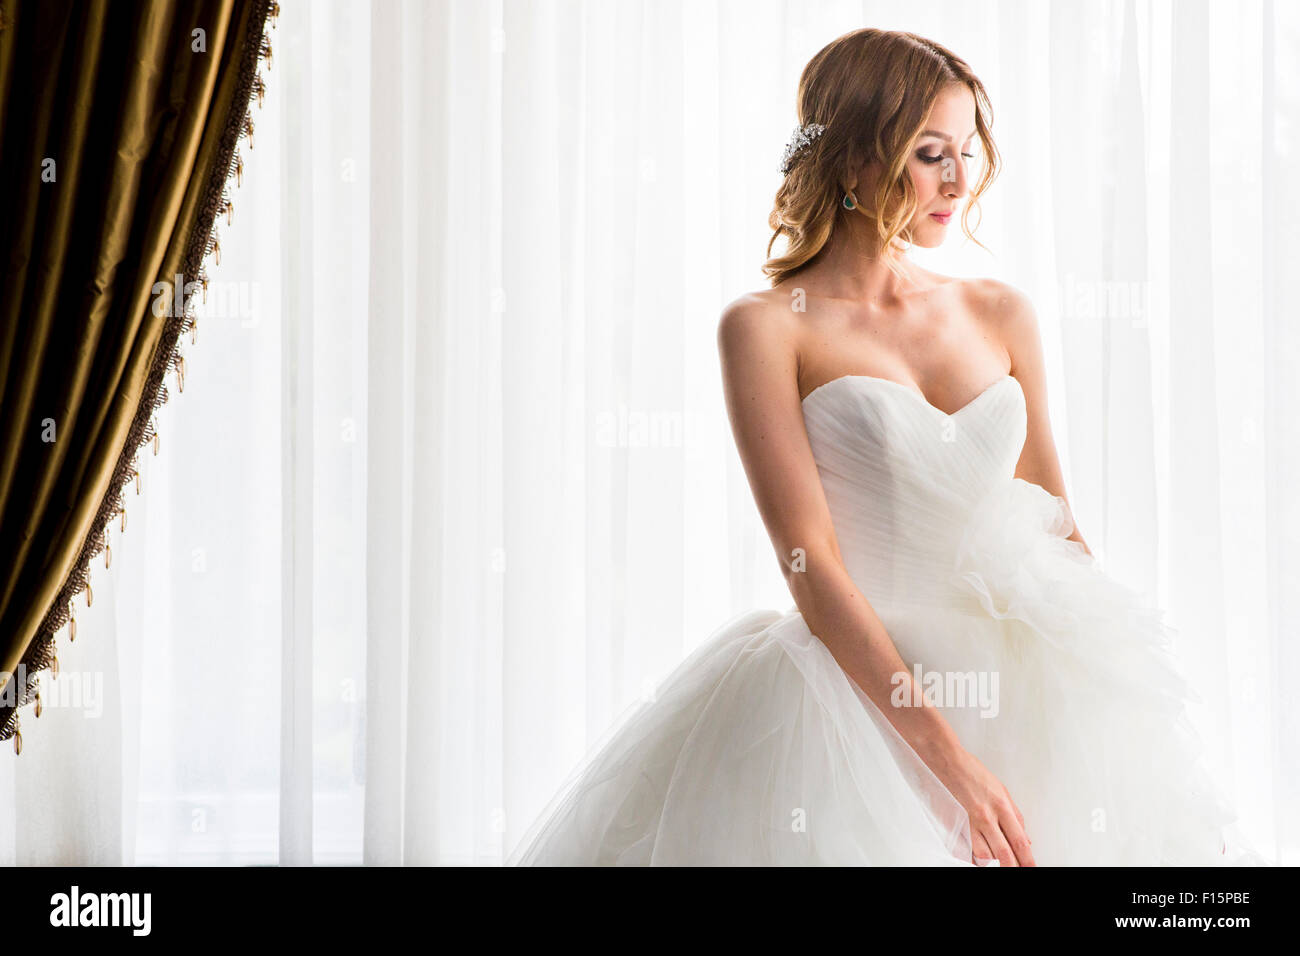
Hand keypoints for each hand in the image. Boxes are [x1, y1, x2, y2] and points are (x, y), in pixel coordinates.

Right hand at [930, 747, 1035, 866]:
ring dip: (994, 863)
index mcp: (1002, 806)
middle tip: (1019, 870)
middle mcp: (987, 816)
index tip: (1032, 866)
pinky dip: (975, 857)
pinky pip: (968, 848)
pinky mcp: (958, 823)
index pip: (1019, 841)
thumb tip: (1024, 837)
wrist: (948, 762)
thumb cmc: (973, 772)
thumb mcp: (1002, 790)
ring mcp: (971, 822)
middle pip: (1004, 852)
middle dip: (1013, 866)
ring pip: (985, 855)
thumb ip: (1015, 815)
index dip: (1027, 859)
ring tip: (1001, 865)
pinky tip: (981, 860)